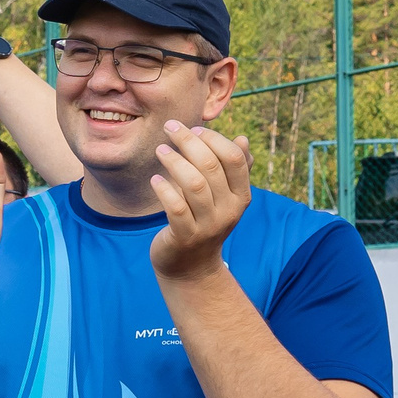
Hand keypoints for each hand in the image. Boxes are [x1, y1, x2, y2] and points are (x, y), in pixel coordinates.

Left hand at [149, 121, 252, 282]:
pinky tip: (155, 179)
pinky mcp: (186, 237)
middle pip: (211, 167)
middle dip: (188, 142)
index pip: (234, 159)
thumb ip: (233, 170)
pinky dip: (164, 189)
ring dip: (174, 161)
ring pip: (193, 184)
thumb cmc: (205, 221)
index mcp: (241, 196)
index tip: (193, 129)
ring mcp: (208, 226)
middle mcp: (229, 211)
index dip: (213, 139)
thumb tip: (243, 139)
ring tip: (160, 150)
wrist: (192, 267)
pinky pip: (176, 207)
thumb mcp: (223, 197)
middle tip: (170, 129)